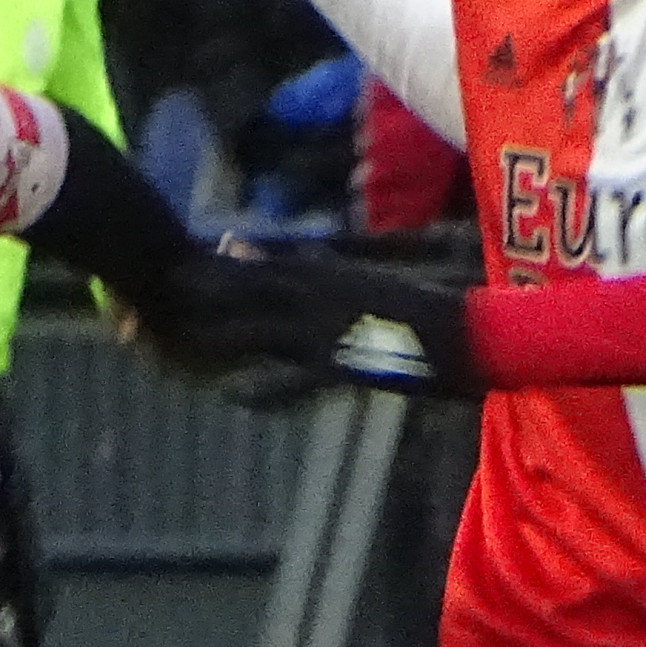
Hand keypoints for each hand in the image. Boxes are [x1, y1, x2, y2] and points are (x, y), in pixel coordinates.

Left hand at [137, 244, 476, 398]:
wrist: (469, 334)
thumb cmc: (434, 306)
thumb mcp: (382, 276)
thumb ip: (340, 266)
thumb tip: (307, 253)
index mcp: (338, 276)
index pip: (280, 264)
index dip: (243, 260)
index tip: (212, 250)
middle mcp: (326, 298)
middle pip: (260, 290)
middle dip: (218, 287)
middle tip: (176, 282)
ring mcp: (330, 331)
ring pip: (266, 329)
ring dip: (226, 332)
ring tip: (187, 336)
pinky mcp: (343, 366)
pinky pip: (296, 381)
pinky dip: (266, 389)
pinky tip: (237, 397)